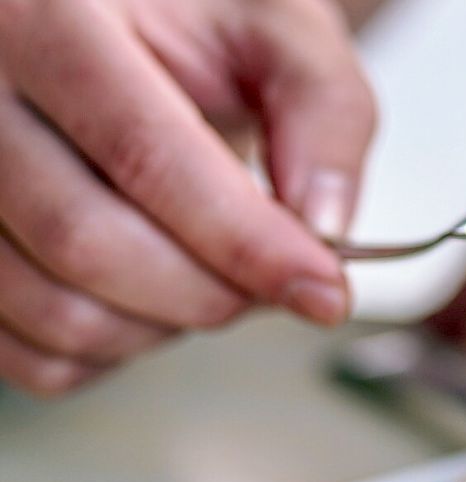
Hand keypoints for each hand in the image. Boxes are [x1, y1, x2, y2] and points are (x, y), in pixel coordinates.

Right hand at [0, 0, 374, 394]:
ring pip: (55, 312)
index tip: (321, 288)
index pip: (144, 153)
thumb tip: (323, 226)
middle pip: (86, 242)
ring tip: (216, 276)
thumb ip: (324, 114)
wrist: (133, 44)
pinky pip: (31, 354)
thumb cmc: (199, 32)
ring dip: (167, 326)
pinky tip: (154, 295)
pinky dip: (117, 351)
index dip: (244, 240)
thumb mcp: (280, 37)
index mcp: (51, 15)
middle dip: (212, 292)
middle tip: (275, 282)